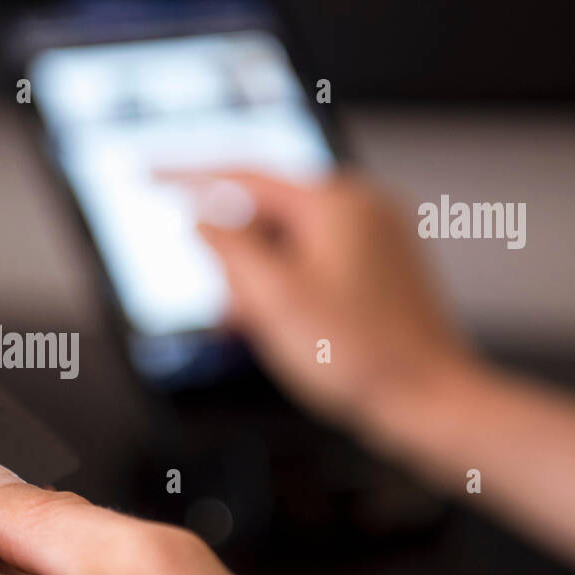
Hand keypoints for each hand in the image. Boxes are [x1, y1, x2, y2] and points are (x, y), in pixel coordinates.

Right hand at [162, 170, 475, 434]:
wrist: (427, 401)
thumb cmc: (362, 357)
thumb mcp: (273, 300)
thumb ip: (228, 248)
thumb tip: (200, 216)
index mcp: (336, 203)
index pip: (241, 175)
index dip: (185, 176)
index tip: (147, 174)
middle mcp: (360, 208)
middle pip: (263, 216)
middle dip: (235, 262)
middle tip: (231, 312)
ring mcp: (375, 237)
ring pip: (285, 244)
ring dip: (257, 283)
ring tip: (258, 330)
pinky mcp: (379, 267)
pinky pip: (311, 264)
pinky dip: (284, 290)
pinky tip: (278, 327)